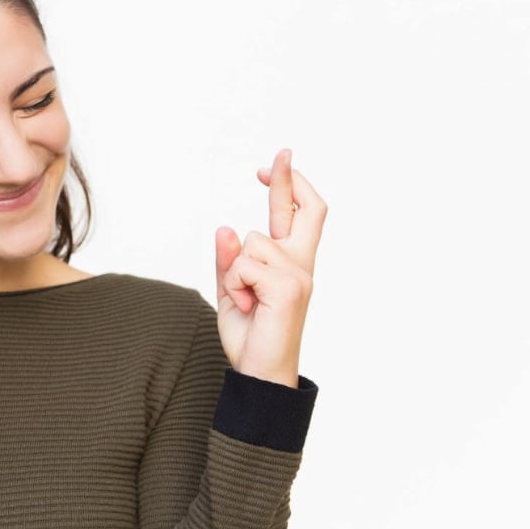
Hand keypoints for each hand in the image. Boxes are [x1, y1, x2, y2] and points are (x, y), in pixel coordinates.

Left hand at [214, 148, 325, 387]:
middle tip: (280, 152)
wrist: (261, 375)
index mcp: (290, 264)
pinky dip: (234, 285)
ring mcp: (298, 275)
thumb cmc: (251, 337)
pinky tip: (248, 306)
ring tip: (246, 301)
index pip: (298, 215)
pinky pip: (243, 265)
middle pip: (304, 209)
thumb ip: (228, 262)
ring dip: (234, 272)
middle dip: (288, 177)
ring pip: (250, 243)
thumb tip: (226, 228)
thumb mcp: (231, 293)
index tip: (274, 163)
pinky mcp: (289, 287)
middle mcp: (301, 265)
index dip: (289, 186)